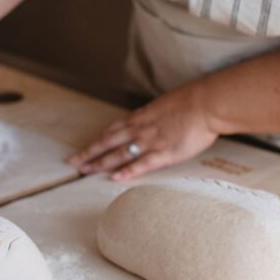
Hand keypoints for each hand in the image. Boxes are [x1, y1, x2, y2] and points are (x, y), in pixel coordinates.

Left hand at [67, 81, 221, 180]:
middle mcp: (141, 128)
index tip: (86, 147)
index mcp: (142, 116)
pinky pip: (141, 164)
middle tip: (73, 161)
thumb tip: (153, 121)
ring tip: (85, 171)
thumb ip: (156, 116)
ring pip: (118, 153)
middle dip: (90, 152)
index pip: (113, 129)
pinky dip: (126, 171)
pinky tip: (114, 178)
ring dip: (100, 162)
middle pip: (108, 141)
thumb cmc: (192, 101)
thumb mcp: (167, 105)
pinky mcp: (164, 153)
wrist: (206, 103)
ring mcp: (151, 141)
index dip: (98, 139)